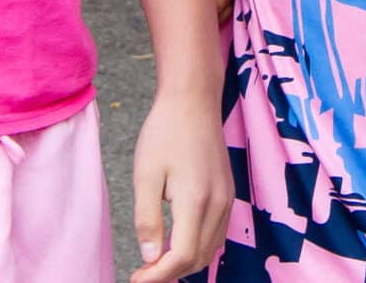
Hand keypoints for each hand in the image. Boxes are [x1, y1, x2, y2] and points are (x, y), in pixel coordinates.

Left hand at [129, 88, 232, 281]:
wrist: (193, 100)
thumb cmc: (165, 132)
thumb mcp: (146, 174)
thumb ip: (147, 219)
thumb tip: (150, 256)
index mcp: (196, 200)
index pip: (182, 256)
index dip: (158, 276)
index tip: (136, 280)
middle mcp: (218, 204)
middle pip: (199, 258)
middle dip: (170, 273)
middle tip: (142, 274)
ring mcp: (227, 199)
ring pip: (211, 249)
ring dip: (185, 262)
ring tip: (156, 263)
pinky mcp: (228, 193)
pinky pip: (217, 233)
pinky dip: (198, 247)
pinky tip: (176, 242)